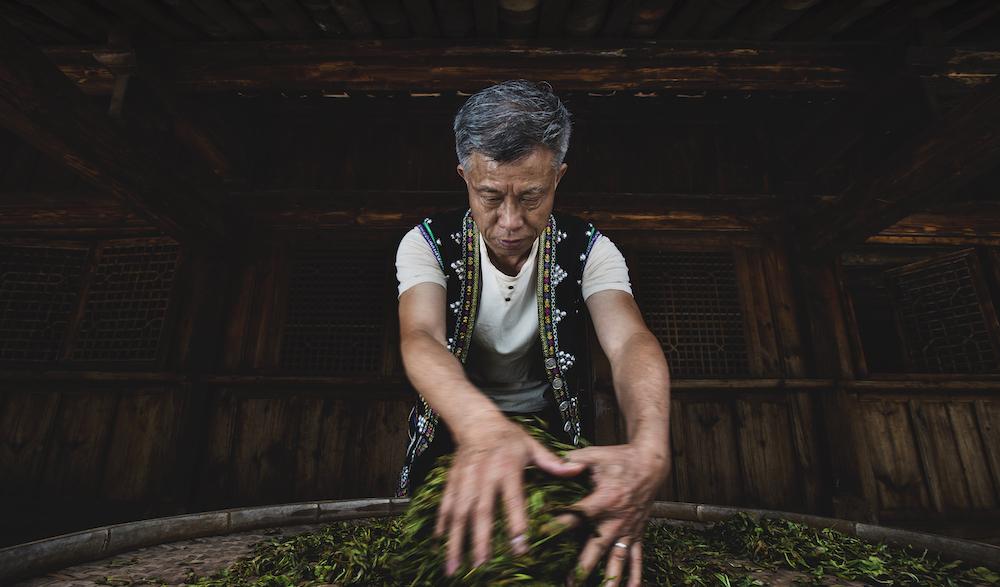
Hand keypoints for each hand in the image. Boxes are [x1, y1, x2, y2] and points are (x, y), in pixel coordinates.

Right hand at [434, 414, 585, 575]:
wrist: (476, 420)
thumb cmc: (508, 436)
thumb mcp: (531, 444)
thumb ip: (552, 461)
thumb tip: (578, 469)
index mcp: (507, 468)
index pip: (513, 499)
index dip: (516, 523)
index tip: (520, 548)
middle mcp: (484, 475)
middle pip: (481, 511)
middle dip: (480, 540)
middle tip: (481, 566)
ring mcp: (465, 479)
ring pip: (459, 513)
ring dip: (456, 540)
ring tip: (454, 566)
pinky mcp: (452, 481)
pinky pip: (445, 505)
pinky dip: (442, 524)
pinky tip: (440, 544)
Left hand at [563, 443, 669, 585]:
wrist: (650, 464)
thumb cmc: (620, 458)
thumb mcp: (595, 455)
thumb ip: (574, 460)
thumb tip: (555, 464)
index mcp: (602, 500)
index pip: (575, 516)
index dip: (557, 525)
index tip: (540, 536)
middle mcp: (615, 520)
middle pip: (595, 547)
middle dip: (582, 566)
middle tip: (568, 582)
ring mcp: (627, 529)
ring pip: (616, 558)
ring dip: (608, 578)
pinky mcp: (637, 533)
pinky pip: (637, 557)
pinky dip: (635, 575)